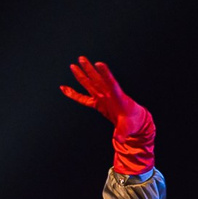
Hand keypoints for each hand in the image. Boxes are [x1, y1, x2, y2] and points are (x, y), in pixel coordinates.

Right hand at [57, 56, 155, 175]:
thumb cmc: (132, 123)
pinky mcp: (97, 102)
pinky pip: (82, 97)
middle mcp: (108, 94)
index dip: (105, 74)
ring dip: (82, 74)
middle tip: (81, 59)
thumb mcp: (127, 129)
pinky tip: (64, 88)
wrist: (133, 120)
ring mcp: (102, 97)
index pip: (111, 83)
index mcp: (118, 97)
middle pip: (97, 80)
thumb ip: (122, 134)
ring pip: (90, 84)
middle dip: (89, 70)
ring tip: (74, 65)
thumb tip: (119, 140)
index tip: (99, 64)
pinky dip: (73, 94)